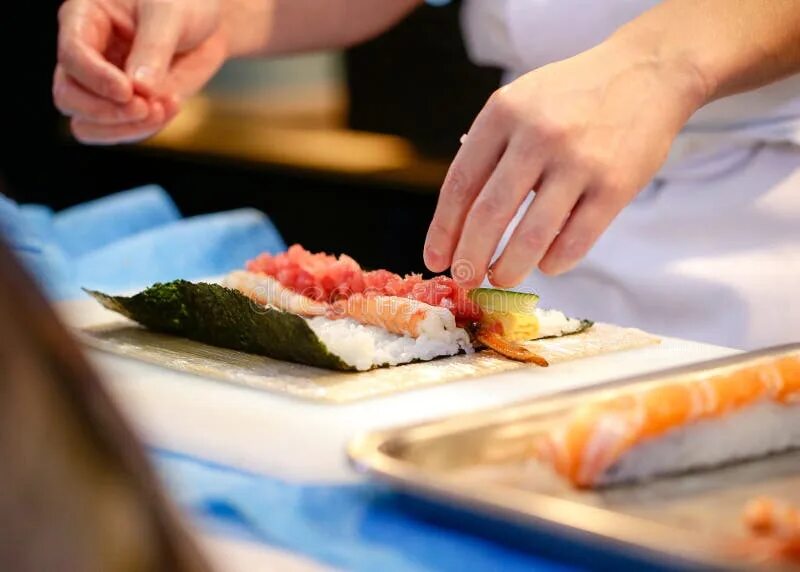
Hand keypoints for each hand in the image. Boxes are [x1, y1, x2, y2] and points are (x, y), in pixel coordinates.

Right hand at [54, 0, 226, 144]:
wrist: (208, 24)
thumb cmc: (184, 4)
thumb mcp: (169, 15)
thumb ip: (153, 50)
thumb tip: (139, 90)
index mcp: (84, 19)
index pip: (72, 56)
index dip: (95, 79)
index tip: (128, 91)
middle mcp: (86, 56)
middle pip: (68, 96)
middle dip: (105, 111)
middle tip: (145, 107)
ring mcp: (103, 87)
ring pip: (87, 125)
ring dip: (124, 128)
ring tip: (161, 110)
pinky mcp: (126, 108)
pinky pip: (121, 131)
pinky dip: (145, 128)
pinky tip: (171, 107)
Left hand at [424, 38, 707, 287]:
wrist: (647, 73)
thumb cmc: (572, 96)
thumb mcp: (519, 102)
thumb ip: (488, 149)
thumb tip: (456, 218)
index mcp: (503, 114)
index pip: (459, 185)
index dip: (443, 230)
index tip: (435, 260)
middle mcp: (537, 136)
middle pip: (488, 215)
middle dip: (470, 258)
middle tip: (465, 279)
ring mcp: (578, 161)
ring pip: (530, 236)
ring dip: (509, 268)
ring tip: (502, 278)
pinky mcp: (615, 185)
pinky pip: (575, 241)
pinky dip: (554, 262)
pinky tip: (547, 264)